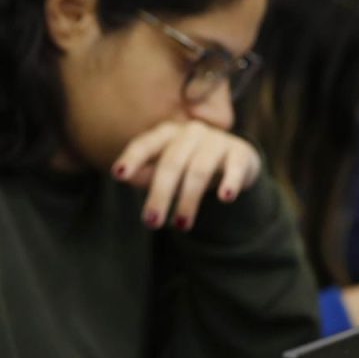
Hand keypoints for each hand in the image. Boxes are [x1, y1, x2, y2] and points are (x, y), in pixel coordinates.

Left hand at [112, 120, 261, 231]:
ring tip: (181, 225)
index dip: (132, 159)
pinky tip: (225, 198)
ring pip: (199, 170)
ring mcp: (217, 140)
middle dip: (160, 195)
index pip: (145, 144)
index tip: (118, 175)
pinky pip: (234, 168)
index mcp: (167, 133)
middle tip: (151, 222)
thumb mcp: (165, 170)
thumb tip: (123, 176)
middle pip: (171, 163)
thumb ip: (145, 173)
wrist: (235, 162)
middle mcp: (191, 132)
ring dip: (188, 200)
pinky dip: (230, 182)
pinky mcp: (240, 152)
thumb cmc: (189, 167)